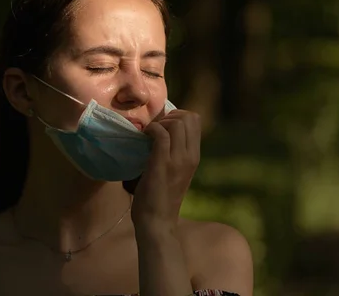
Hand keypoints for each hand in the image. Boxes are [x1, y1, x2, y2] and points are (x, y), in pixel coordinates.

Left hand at [131, 109, 200, 232]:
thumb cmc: (160, 198)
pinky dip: (151, 130)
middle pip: (189, 117)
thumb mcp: (174, 172)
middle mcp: (191, 156)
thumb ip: (174, 154)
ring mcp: (178, 160)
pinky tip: (143, 138)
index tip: (162, 126)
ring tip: (149, 135)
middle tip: (155, 129)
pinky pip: (161, 134)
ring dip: (160, 123)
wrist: (157, 222)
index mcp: (194, 157)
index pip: (195, 121)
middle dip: (169, 116)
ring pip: (177, 123)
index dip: (177, 116)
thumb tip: (161, 134)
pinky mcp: (163, 163)